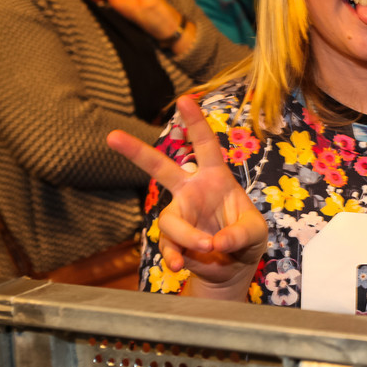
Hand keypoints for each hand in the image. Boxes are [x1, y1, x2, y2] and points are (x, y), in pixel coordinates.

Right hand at [107, 96, 266, 296]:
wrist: (233, 268)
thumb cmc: (246, 238)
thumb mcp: (255, 233)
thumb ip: (239, 234)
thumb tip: (213, 242)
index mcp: (215, 178)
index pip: (205, 144)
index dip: (195, 122)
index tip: (184, 98)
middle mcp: (191, 191)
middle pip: (160, 168)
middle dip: (135, 152)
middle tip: (111, 136)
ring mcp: (180, 215)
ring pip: (169, 220)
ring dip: (187, 236)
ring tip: (208, 247)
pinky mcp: (173, 240)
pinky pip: (167, 246)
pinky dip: (173, 256)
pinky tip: (178, 265)